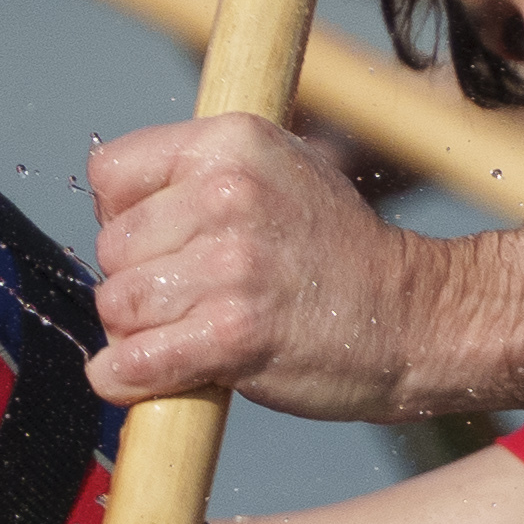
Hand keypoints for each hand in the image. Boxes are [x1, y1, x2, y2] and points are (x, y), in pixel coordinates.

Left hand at [85, 111, 439, 417]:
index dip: (124, 215)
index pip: (110, 173)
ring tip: (190, 333)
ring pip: (117, 307)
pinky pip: (132, 363)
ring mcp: (231, 265)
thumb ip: (202, 175)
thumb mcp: (280, 171)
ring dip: (138, 334)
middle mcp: (229, 194)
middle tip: (192, 296)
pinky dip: (127, 380)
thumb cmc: (340, 254)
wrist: (414, 318)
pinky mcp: (232, 334)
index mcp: (233, 143)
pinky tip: (151, 378)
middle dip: (136, 280)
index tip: (165, 243)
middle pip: (109, 248)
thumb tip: (112, 209)